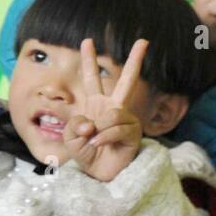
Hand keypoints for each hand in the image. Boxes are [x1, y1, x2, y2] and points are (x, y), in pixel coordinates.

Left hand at [62, 38, 146, 182]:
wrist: (98, 174)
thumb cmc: (87, 153)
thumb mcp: (70, 137)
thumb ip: (73, 124)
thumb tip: (89, 122)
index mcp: (97, 105)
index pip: (93, 79)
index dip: (89, 60)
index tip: (87, 41)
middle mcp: (115, 109)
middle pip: (127, 81)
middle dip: (136, 60)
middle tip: (144, 41)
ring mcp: (126, 121)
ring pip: (112, 114)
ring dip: (97, 129)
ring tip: (93, 141)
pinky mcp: (133, 134)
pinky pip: (115, 129)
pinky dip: (103, 138)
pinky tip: (99, 145)